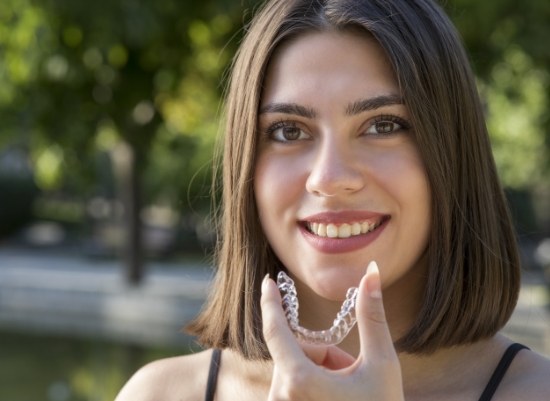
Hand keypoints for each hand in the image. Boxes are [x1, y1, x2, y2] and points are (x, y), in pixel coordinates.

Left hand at [260, 261, 403, 400]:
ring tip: (347, 391)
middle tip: (352, 372)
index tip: (267, 282)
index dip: (271, 302)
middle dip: (326, 353)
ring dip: (322, 370)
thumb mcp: (381, 366)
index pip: (276, 330)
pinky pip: (294, 387)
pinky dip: (314, 384)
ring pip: (297, 369)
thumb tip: (371, 272)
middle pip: (298, 351)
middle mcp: (282, 397)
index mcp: (300, 382)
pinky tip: (335, 400)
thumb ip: (372, 316)